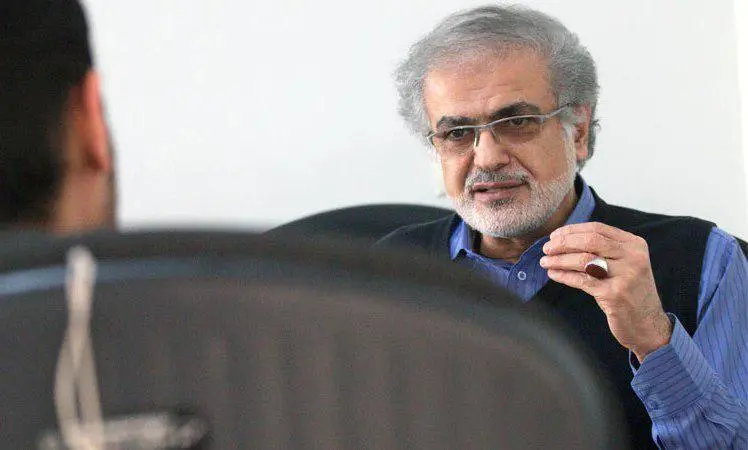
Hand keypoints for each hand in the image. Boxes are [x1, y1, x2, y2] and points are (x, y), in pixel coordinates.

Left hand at [540, 222, 672, 362]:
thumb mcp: (626, 264)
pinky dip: (564, 276)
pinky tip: (554, 274)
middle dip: (563, 243)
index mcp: (634, 245)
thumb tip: (566, 239)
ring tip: (545, 262)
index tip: (554, 235)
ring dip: (560, 260)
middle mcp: (633, 257)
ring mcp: (626, 276)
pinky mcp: (615, 295)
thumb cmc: (630, 292)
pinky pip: (582, 281)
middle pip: (589, 241)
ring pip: (584, 260)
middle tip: (546, 248)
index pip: (597, 228)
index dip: (572, 230)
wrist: (648, 325)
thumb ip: (604, 250)